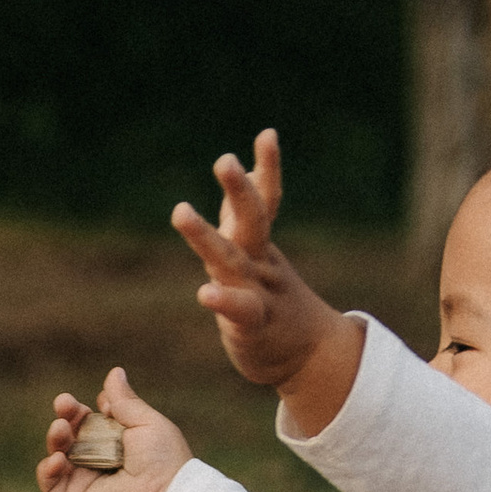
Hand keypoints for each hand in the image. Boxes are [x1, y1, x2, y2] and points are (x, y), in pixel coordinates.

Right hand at [39, 367, 191, 491]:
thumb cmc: (163, 458)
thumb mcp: (146, 421)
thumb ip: (124, 400)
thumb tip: (114, 372)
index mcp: (115, 438)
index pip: (87, 418)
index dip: (80, 408)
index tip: (91, 404)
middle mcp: (98, 457)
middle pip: (70, 433)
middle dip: (64, 416)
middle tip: (64, 407)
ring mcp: (86, 478)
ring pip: (57, 454)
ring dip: (54, 438)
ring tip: (61, 430)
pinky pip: (51, 485)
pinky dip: (47, 471)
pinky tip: (59, 460)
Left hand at [171, 128, 362, 432]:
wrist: (309, 356)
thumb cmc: (275, 300)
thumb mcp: (259, 254)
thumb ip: (246, 215)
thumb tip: (246, 170)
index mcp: (259, 245)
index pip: (265, 200)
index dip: (267, 169)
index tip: (268, 135)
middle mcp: (260, 262)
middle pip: (252, 220)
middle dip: (238, 190)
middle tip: (224, 160)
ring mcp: (260, 292)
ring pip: (231, 260)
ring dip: (205, 235)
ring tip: (180, 211)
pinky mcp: (254, 325)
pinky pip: (239, 310)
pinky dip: (224, 300)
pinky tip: (205, 293)